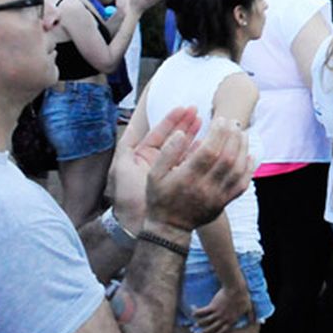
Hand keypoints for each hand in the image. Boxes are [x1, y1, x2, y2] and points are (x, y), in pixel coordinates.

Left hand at [108, 106, 201, 231]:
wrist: (134, 224)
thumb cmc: (126, 196)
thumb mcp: (122, 168)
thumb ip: (126, 144)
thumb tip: (134, 123)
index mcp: (144, 155)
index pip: (160, 132)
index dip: (172, 119)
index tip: (184, 108)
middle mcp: (159, 162)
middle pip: (176, 138)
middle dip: (187, 124)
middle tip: (199, 111)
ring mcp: (171, 172)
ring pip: (186, 149)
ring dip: (197, 136)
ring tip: (208, 123)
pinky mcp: (181, 182)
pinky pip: (193, 165)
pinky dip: (201, 154)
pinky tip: (210, 145)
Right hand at [144, 116, 255, 232]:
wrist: (169, 228)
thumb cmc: (160, 197)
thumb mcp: (154, 174)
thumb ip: (167, 152)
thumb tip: (182, 132)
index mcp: (187, 178)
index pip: (209, 151)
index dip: (218, 133)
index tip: (220, 119)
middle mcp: (205, 187)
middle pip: (227, 158)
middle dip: (233, 136)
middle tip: (234, 122)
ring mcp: (217, 196)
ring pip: (237, 170)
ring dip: (243, 149)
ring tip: (243, 133)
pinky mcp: (224, 203)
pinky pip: (242, 185)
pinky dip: (249, 169)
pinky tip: (249, 155)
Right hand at [194, 282, 253, 332]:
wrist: (236, 289)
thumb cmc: (243, 297)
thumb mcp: (249, 307)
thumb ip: (251, 315)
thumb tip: (254, 321)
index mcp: (231, 320)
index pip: (223, 331)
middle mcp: (223, 319)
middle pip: (212, 328)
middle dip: (206, 332)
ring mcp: (217, 313)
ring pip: (206, 321)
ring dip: (200, 323)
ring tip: (196, 324)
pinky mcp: (213, 306)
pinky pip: (203, 312)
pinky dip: (197, 312)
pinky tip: (193, 312)